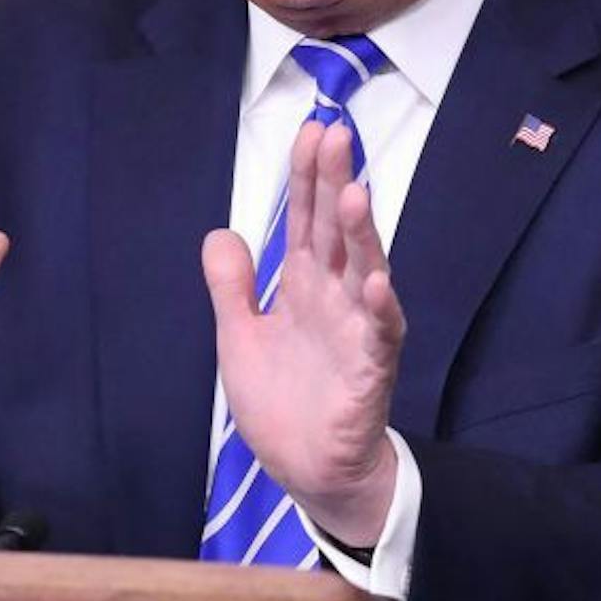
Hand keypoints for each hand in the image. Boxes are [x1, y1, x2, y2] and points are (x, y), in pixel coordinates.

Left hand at [202, 120, 403, 546]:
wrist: (309, 469)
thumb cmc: (283, 401)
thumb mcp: (240, 338)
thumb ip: (232, 288)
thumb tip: (220, 233)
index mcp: (305, 287)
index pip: (305, 222)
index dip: (306, 179)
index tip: (310, 131)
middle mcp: (336, 299)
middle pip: (335, 233)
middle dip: (335, 184)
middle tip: (335, 135)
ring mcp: (357, 332)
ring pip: (363, 273)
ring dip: (361, 235)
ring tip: (355, 194)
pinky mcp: (370, 371)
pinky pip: (379, 337)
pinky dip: (380, 311)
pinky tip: (377, 284)